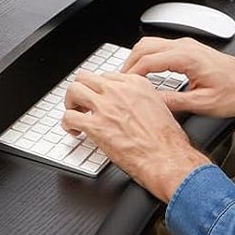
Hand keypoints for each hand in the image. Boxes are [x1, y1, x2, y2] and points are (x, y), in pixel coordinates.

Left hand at [62, 71, 208, 201]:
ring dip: (71, 103)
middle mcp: (118, 91)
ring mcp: (105, 106)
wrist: (167, 159)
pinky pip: (69, 117)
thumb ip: (140, 99)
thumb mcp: (159, 106)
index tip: (99, 99)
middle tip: (82, 104)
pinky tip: (74, 131)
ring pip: (73, 90)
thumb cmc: (167, 140)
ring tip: (75, 115)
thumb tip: (129, 104)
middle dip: (82, 91)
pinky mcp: (95, 126)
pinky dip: (67, 124)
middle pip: (86, 78)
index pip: (106, 76)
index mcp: (135, 84)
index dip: (99, 90)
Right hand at [118, 37, 234, 119]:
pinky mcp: (188, 49)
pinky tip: (146, 71)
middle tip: (120, 81)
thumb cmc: (234, 92)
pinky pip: (160, 46)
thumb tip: (153, 103)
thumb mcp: (204, 103)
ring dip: (137, 58)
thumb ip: (175, 102)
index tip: (122, 85)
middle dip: (129, 63)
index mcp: (186, 58)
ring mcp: (186, 45)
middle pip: (144, 46)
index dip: (132, 74)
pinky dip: (147, 56)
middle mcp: (184, 46)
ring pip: (151, 43)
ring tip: (130, 77)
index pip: (148, 61)